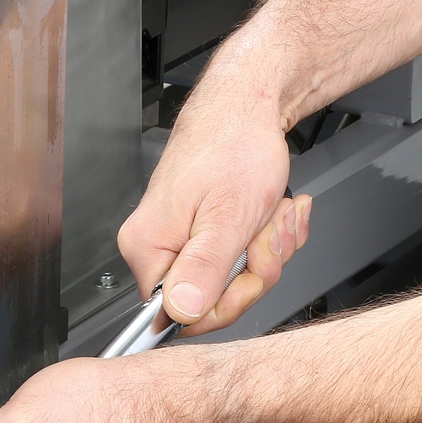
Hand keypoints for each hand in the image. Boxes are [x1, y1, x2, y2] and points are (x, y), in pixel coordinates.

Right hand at [120, 71, 310, 332]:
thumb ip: (205, 269)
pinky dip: (265, 238)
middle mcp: (154, 247)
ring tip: (272, 213)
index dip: (228, 299)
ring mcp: (177, 240)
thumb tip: (180, 313)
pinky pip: (237, 260)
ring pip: (231, 279)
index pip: (181, 313)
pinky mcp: (197, 232)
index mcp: (148, 248)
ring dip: (266, 249)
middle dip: (255, 268)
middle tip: (265, 233)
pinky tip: (271, 213)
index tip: (250, 267)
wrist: (245, 108)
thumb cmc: (234, 147)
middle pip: (210, 299)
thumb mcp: (228, 216)